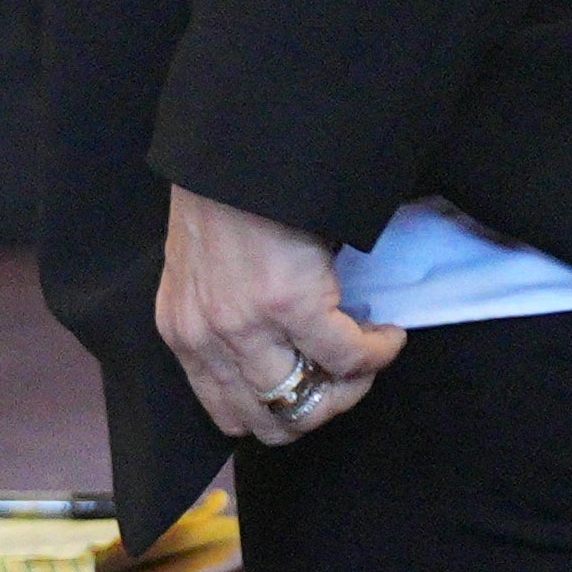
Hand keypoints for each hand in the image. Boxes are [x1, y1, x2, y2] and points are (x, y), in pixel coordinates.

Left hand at [156, 185, 403, 443]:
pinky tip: (387, 334)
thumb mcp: (202, 273)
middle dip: (322, 408)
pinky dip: (378, 352)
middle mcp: (209, 341)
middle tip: (349, 377)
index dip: (283, 414)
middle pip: (274, 421)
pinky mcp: (292, 306)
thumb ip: (223, 319)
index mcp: (184, 335)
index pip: (230, 416)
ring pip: (312, 402)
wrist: (239, 150)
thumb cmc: (226, 199)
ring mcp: (248, 328)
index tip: (315, 386)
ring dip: (352, 386)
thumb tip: (283, 354)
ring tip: (370, 354)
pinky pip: (348, 355)